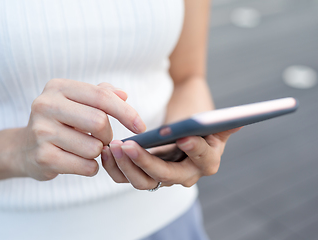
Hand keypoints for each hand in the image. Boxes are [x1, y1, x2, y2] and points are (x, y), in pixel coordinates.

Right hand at [15, 79, 145, 180]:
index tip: (140, 127)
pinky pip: (87, 166)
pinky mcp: (42, 157)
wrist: (24, 148)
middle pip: (99, 122)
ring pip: (94, 147)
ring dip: (98, 152)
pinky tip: (78, 161)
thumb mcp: (76, 101)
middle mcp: (45, 105)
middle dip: (108, 135)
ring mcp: (41, 132)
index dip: (126, 112)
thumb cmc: (60, 122)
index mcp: (58, 87)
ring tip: (84, 148)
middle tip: (101, 138)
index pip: (101, 96)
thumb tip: (123, 95)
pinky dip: (91, 167)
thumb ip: (101, 94)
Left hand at [102, 128, 240, 189]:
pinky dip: (115, 167)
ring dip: (125, 165)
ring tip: (113, 145)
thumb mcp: (210, 117)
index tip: (183, 136)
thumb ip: (221, 122)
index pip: (203, 159)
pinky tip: (106, 150)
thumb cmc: (196, 114)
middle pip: (166, 176)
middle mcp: (186, 174)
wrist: (182, 118)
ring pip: (142, 181)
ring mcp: (163, 176)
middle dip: (145, 162)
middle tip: (128, 145)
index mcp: (207, 161)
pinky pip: (127, 177)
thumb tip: (237, 121)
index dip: (195, 149)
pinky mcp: (145, 173)